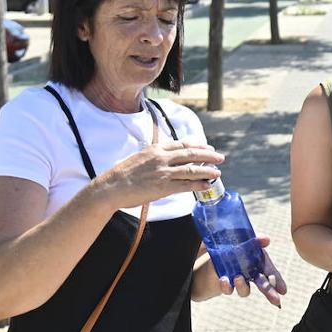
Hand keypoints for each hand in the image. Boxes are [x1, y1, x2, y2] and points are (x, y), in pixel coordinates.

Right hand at [93, 140, 225, 209]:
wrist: (112, 187)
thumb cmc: (124, 174)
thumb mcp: (141, 157)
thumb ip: (157, 155)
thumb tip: (169, 157)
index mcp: (157, 149)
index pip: (183, 144)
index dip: (198, 146)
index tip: (208, 148)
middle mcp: (162, 158)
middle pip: (191, 154)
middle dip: (208, 155)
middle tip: (220, 157)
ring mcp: (163, 172)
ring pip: (191, 169)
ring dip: (207, 170)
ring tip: (217, 173)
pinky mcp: (163, 187)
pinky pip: (185, 185)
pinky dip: (198, 185)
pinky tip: (207, 185)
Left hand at [205, 235, 288, 307]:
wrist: (211, 251)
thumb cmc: (230, 243)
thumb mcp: (241, 238)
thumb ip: (254, 239)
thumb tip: (267, 239)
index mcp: (257, 259)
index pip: (270, 271)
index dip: (277, 280)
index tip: (284, 290)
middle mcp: (250, 272)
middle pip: (262, 284)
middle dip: (269, 292)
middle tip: (276, 300)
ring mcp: (238, 279)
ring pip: (245, 290)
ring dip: (243, 286)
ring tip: (238, 278)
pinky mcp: (226, 284)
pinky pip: (228, 289)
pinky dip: (227, 286)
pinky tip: (224, 280)